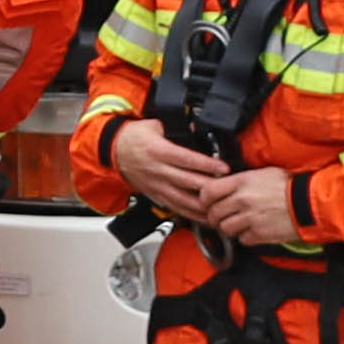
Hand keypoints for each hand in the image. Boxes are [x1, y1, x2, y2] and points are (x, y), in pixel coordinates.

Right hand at [105, 116, 223, 216]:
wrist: (113, 151)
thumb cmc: (134, 137)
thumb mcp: (154, 125)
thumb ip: (176, 128)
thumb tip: (198, 127)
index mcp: (158, 151)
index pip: (187, 160)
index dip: (207, 165)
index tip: (225, 168)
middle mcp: (158, 171)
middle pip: (188, 183)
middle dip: (211, 188)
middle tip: (230, 190)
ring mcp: (157, 185)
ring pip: (183, 200)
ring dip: (203, 206)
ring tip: (222, 208)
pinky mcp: (156, 195)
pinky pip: (176, 208)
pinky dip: (192, 215)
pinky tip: (206, 218)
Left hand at [191, 165, 305, 247]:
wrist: (310, 203)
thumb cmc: (289, 186)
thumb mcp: (263, 173)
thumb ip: (241, 180)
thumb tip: (224, 184)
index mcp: (241, 182)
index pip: (207, 192)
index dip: (204, 199)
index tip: (207, 202)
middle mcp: (242, 200)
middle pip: (213, 213)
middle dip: (216, 216)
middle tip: (223, 216)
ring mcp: (250, 218)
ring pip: (224, 228)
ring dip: (229, 228)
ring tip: (239, 224)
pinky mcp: (259, 234)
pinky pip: (242, 239)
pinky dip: (245, 237)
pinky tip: (253, 231)